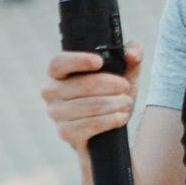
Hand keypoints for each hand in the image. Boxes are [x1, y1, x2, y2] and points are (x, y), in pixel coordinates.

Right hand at [42, 41, 143, 155]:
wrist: (111, 128)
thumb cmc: (113, 92)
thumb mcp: (126, 70)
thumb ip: (133, 51)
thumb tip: (131, 54)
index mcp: (60, 72)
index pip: (58, 63)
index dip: (78, 61)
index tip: (99, 62)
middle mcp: (52, 92)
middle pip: (83, 85)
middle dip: (111, 86)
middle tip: (126, 87)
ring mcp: (56, 114)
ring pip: (89, 105)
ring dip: (114, 103)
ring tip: (126, 103)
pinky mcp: (66, 133)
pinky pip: (90, 125)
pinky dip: (110, 120)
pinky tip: (120, 117)